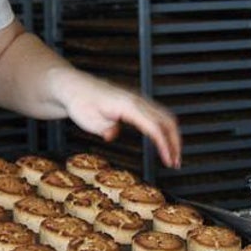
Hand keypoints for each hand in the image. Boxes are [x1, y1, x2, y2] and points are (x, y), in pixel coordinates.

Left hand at [54, 69, 181, 167]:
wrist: (74, 88)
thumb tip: (113, 134)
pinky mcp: (136, 104)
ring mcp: (138, 101)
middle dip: (175, 142)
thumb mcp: (88, 120)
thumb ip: (103, 127)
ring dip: (172, 136)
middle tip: (176, 162)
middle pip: (167, 120)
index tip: (169, 161)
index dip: (165, 145)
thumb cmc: (80, 102)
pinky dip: (164, 130)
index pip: (154, 126)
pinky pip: (157, 115)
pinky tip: (162, 142)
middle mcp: (137, 101)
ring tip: (172, 156)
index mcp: (128, 105)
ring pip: (165, 117)